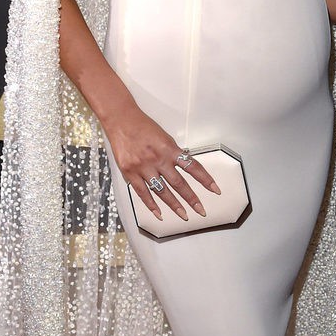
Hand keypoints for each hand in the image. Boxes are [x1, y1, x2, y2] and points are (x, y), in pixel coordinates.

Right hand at [105, 103, 219, 221]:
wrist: (121, 120)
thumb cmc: (142, 126)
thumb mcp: (164, 137)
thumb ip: (173, 153)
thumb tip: (184, 166)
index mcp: (169, 149)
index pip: (193, 167)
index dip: (205, 179)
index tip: (215, 189)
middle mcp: (158, 159)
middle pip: (178, 183)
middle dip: (191, 199)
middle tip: (201, 211)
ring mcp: (143, 167)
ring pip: (162, 191)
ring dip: (174, 205)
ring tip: (184, 215)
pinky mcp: (130, 173)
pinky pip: (143, 193)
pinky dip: (151, 205)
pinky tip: (159, 214)